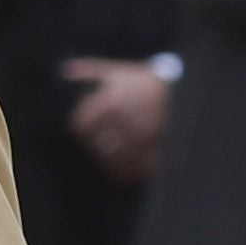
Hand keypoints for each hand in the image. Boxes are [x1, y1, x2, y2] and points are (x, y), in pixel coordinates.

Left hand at [69, 59, 172, 181]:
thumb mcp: (115, 71)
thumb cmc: (142, 80)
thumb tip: (64, 71)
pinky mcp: (156, 150)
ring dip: (107, 162)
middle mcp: (125, 121)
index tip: (83, 130)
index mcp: (111, 101)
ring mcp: (141, 138)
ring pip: (113, 161)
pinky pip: (135, 170)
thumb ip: (89, 71)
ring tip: (107, 159)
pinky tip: (122, 171)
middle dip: (93, 145)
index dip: (79, 129)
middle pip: (96, 145)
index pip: (81, 125)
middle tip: (96, 145)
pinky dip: (126, 173)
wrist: (180, 87)